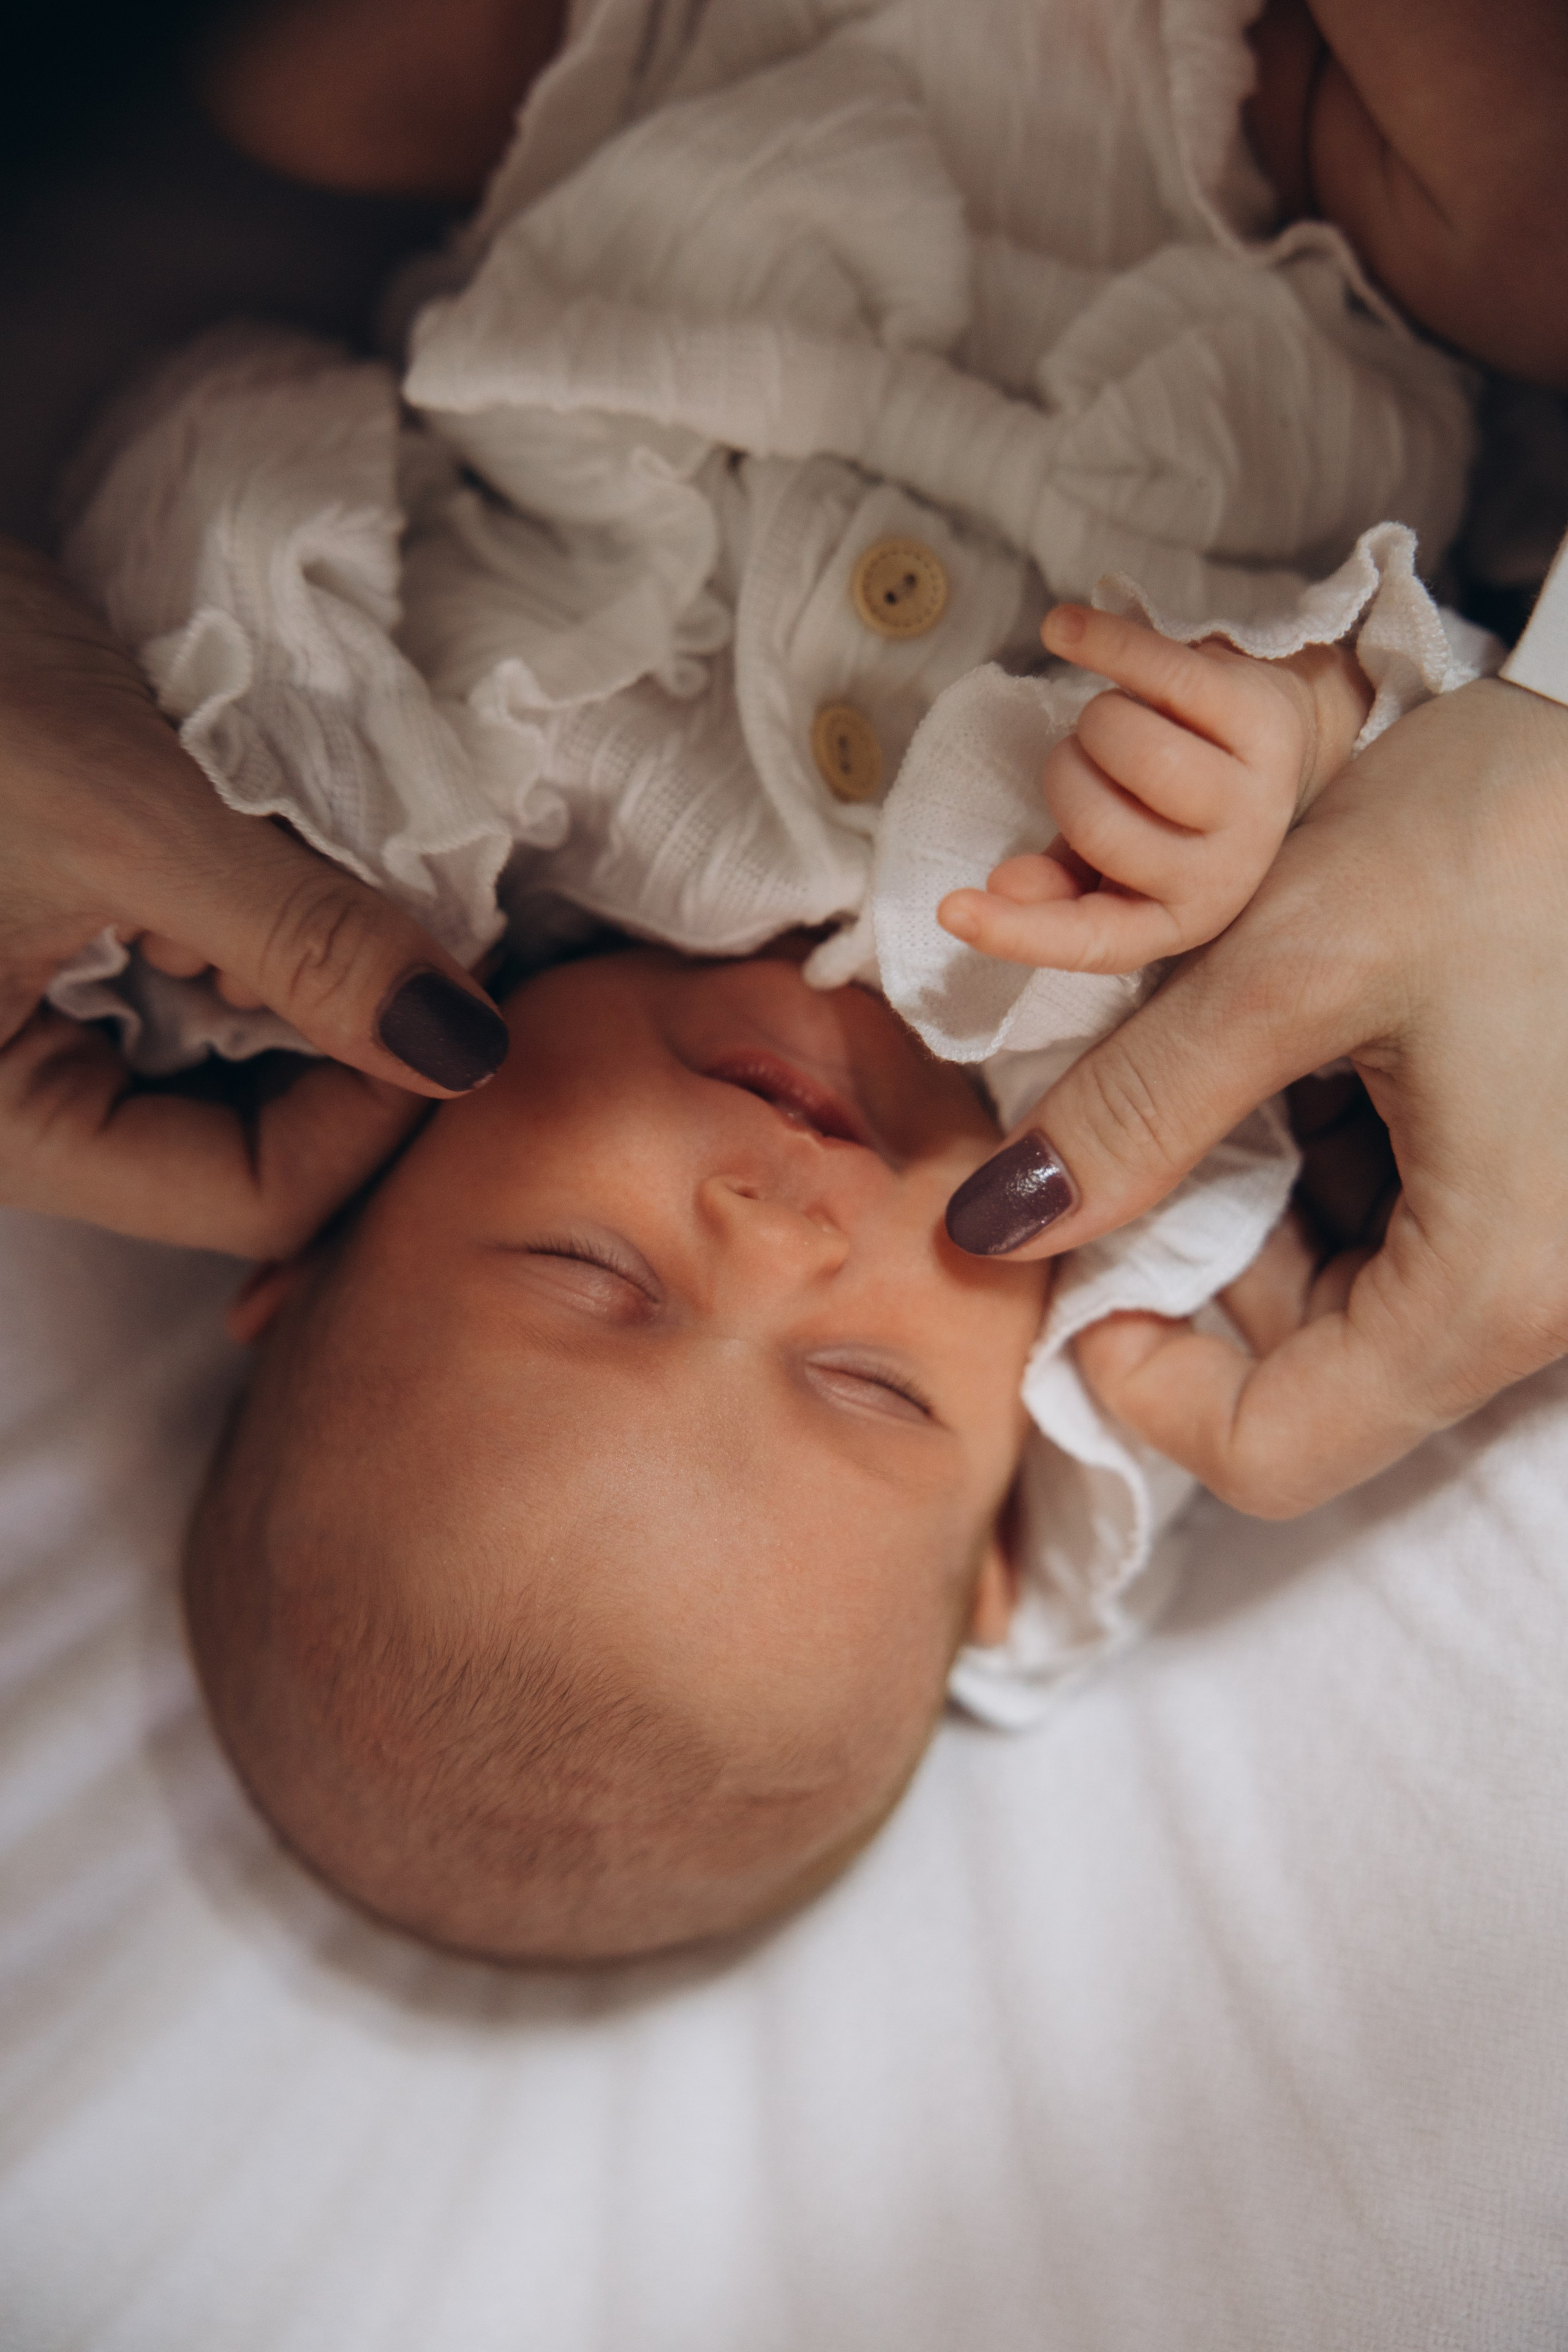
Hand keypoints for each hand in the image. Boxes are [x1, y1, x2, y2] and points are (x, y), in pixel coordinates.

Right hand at [0, 537, 508, 1253]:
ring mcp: (42, 1031)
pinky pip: (210, 978)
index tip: (466, 994)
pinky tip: (289, 845)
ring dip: (321, 970)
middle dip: (356, 1042)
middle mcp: (19, 1106)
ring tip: (341, 868)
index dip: (380, 1107)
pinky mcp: (68, 955)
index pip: (252, 1196)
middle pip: (256, 1141)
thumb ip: (299, 939)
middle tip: (432, 927)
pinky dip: (273, 919)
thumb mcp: (120, 814)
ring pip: (246, 1058)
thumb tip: (466, 1048)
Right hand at [936, 604, 1371, 974]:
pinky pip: (1163, 672)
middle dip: (1067, 774)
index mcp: (1176, 920)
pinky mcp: (1263, 722)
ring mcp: (1253, 800)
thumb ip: (1060, 881)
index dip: (1019, 931)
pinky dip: (1102, 643)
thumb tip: (1003, 889)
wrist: (1273, 743)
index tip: (950, 909)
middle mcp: (1224, 876)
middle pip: (1095, 822)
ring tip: (1116, 719)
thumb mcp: (1116, 857)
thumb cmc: (1173, 806)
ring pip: (1130, 747)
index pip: (1091, 942)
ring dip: (1097, 718)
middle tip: (1087, 757)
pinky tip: (1062, 629)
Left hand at [943, 676, 1567, 1514]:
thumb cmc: (1520, 826)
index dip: (1140, 1380)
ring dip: (1253, 1192)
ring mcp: (1546, 1244)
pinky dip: (1323, 1151)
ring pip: (1344, 1293)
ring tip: (1238, 1048)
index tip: (1071, 1262)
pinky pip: (1401, 1220)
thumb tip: (992, 1222)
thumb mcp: (1294, 959)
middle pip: (1306, 1374)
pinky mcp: (1541, 1181)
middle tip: (1134, 1125)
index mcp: (1494, 1288)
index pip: (1273, 1453)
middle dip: (1193, 1263)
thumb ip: (1135, 1108)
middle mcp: (1540, 1299)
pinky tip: (1312, 1043)